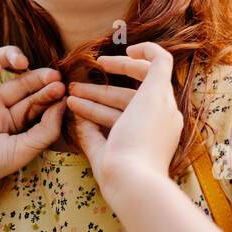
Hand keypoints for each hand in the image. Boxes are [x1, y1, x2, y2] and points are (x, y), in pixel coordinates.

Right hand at [0, 43, 65, 202]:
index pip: (32, 102)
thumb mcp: (23, 150)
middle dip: (38, 77)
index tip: (61, 92)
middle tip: (54, 77)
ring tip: (23, 63)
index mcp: (5, 123)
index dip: (47, 94)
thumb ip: (46, 129)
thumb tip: (63, 104)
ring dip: (13, 56)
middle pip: (20, 82)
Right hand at [67, 42, 181, 188]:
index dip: (127, 63)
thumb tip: (147, 50)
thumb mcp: (156, 93)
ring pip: (107, 112)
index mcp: (162, 108)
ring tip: (69, 95)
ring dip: (88, 101)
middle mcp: (147, 122)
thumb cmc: (142, 136)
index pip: (146, 77)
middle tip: (77, 80)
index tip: (105, 59)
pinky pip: (97, 132)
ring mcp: (129, 139)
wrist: (130, 180)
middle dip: (99, 86)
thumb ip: (157, 66)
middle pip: (122, 96)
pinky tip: (72, 113)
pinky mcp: (112, 153)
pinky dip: (85, 121)